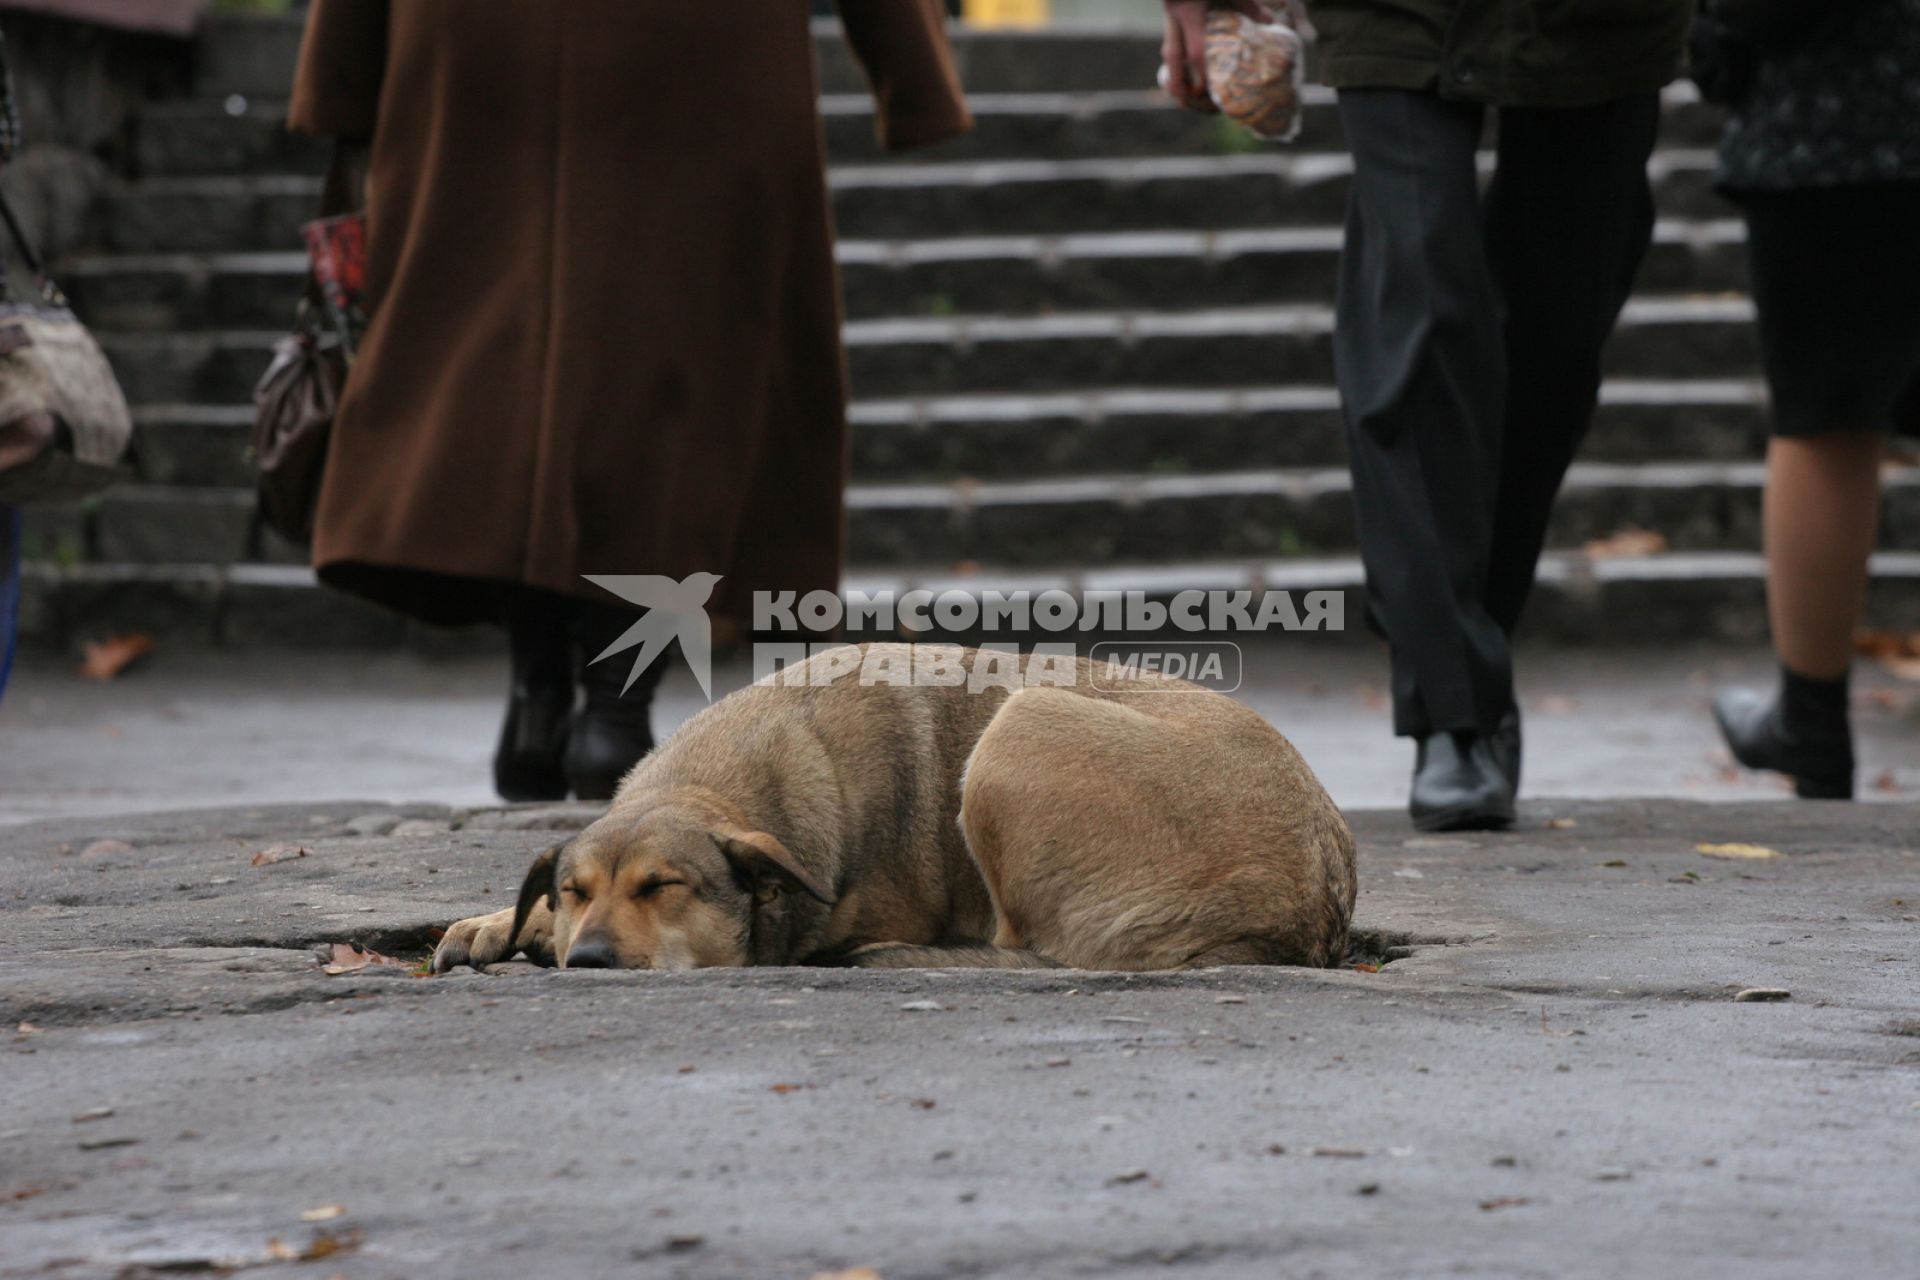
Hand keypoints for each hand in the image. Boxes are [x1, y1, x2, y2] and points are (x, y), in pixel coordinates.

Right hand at [1161, 0, 1276, 112]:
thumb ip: (1246, 2)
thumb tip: (1268, 22)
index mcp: (1189, 11)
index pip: (1196, 51)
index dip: (1201, 74)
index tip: (1206, 92)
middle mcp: (1174, 16)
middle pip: (1172, 59)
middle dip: (1177, 84)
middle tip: (1187, 104)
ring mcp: (1169, 15)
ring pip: (1168, 51)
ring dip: (1174, 74)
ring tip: (1183, 95)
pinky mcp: (1170, 13)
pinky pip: (1171, 41)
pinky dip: (1176, 59)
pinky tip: (1182, 72)